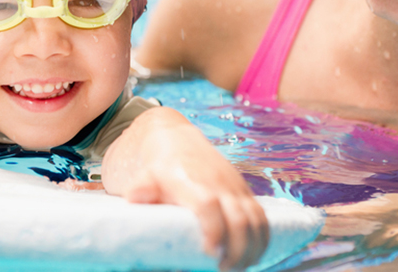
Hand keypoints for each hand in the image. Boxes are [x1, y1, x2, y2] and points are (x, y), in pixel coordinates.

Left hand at [103, 107, 268, 270]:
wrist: (176, 139)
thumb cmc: (160, 166)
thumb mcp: (145, 175)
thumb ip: (141, 187)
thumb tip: (134, 197)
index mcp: (193, 182)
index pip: (209, 206)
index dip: (213, 230)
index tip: (209, 251)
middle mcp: (219, 184)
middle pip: (239, 219)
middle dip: (237, 249)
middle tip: (224, 268)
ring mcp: (235, 188)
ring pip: (256, 220)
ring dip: (253, 248)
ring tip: (239, 267)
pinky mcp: (244, 191)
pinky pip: (262, 216)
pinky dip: (263, 238)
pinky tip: (254, 256)